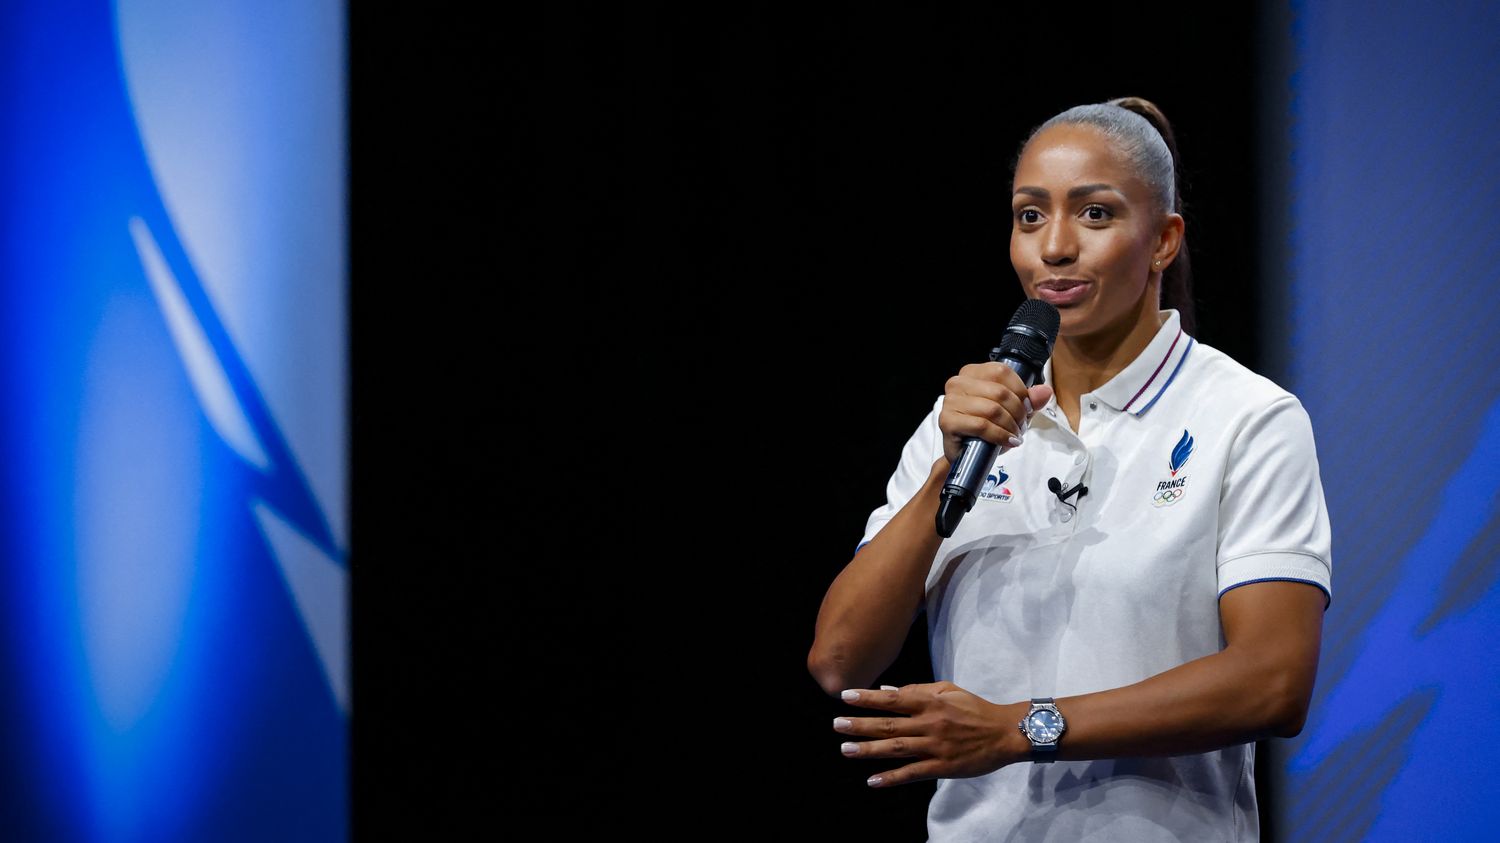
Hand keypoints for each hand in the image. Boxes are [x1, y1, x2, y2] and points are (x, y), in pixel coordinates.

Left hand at [833, 682, 1026, 786]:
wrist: (1005, 733)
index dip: (867, 698)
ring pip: (896, 748)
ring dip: (869, 749)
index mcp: (930, 702)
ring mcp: (935, 746)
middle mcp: (929, 723)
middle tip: (837, 724)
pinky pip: (913, 773)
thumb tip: (887, 691)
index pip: (892, 698)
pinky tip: (873, 780)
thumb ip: (918, 689)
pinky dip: (892, 777)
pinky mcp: (943, 766)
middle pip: (889, 724)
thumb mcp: (949, 690)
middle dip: (860, 725)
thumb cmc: (975, 708)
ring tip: (845, 750)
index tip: (845, 697)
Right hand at [938, 363, 1053, 464]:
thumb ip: (1029, 400)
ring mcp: (950, 402)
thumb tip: (1045, 391)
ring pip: (992, 409)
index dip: (1020, 391)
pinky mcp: (947, 421)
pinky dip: (1000, 435)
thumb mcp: (1012, 411)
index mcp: (972, 373)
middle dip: (1017, 412)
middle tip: (1021, 426)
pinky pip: (982, 425)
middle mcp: (957, 383)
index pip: (1002, 372)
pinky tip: (1007, 441)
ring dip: (1010, 426)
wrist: (968, 454)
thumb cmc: (987, 428)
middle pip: (999, 392)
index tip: (1027, 408)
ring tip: (1014, 435)